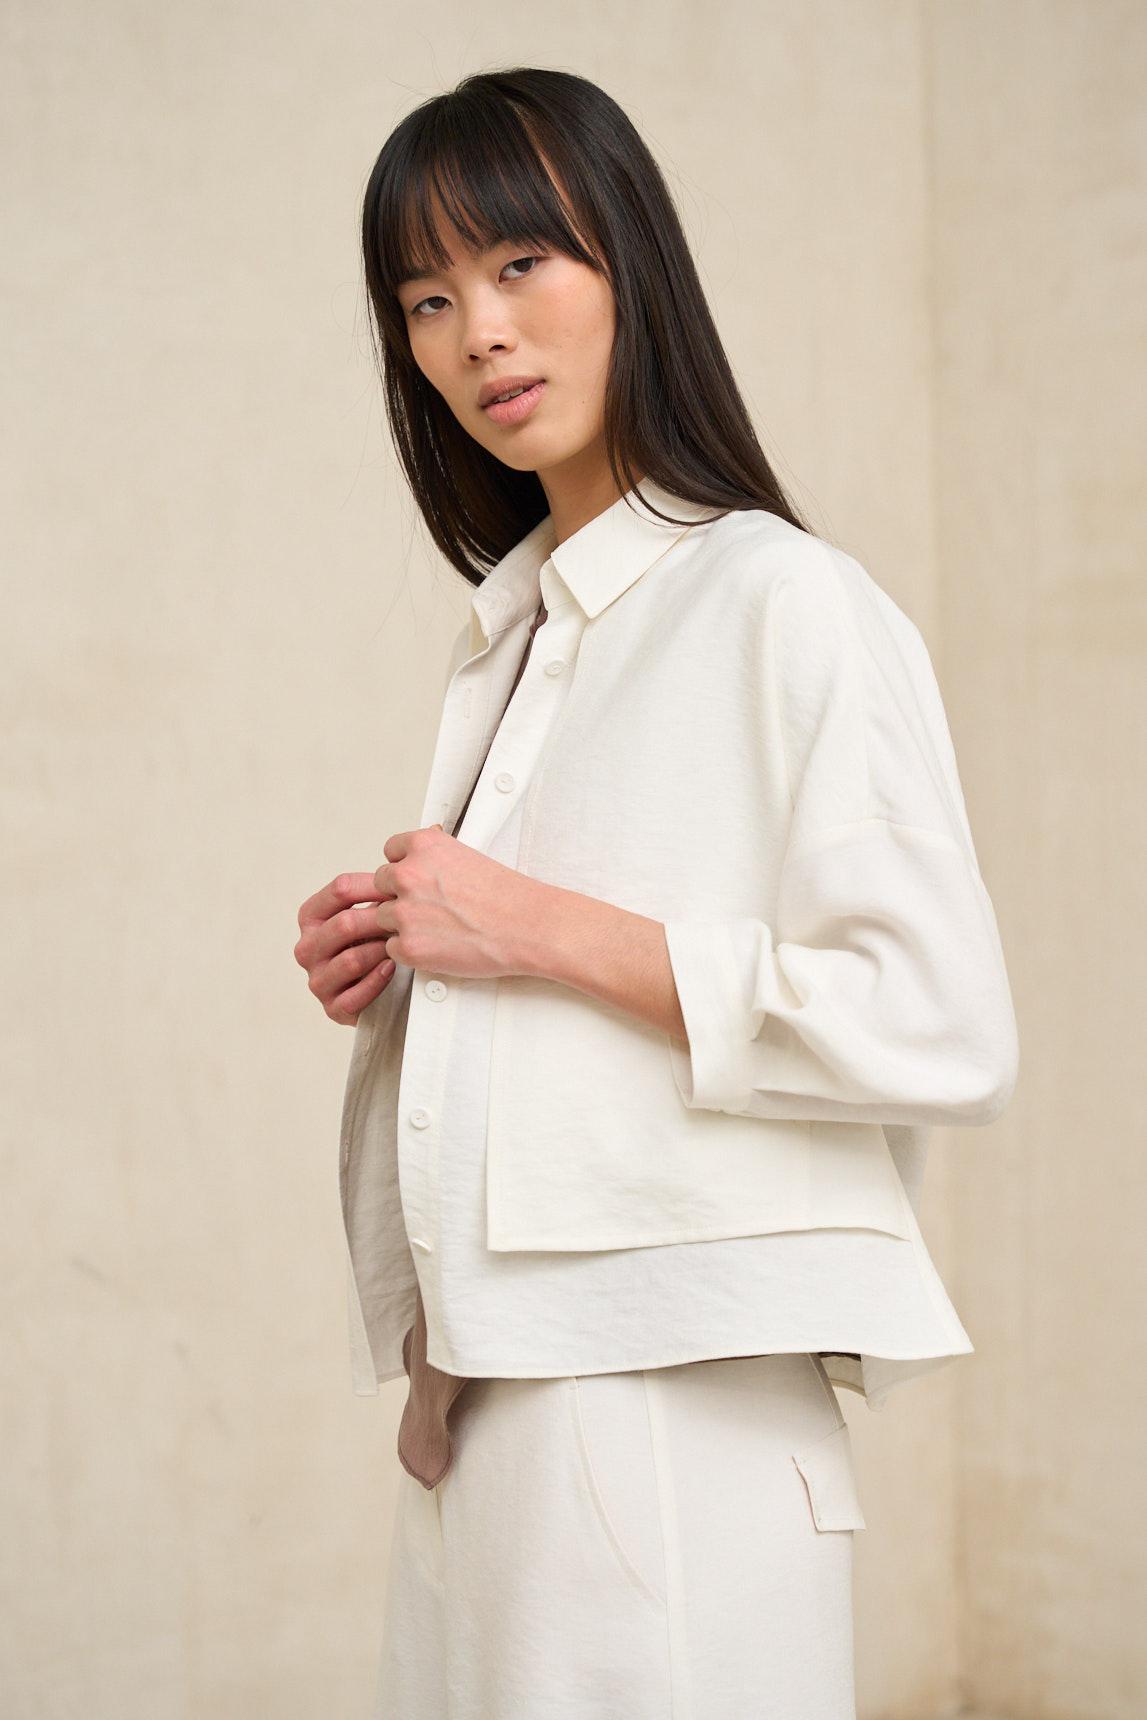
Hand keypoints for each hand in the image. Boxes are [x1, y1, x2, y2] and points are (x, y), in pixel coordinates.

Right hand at [294, 872, 396, 1025]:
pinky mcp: (333, 1009)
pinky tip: (393, 969)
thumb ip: (377, 892)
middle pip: (344, 924)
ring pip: (351, 960)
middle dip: (380, 921)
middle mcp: (307, 948)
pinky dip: (378, 981)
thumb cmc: (378, 942)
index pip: (340, 890)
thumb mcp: (373, 913)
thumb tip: (400, 869)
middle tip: (409, 920)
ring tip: (401, 946)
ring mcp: (318, 980)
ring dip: (382, 952)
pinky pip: (356, 994)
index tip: (402, 885)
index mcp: (311, 918)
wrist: (386, 987)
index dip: (375, 884)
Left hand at [374, 823, 538, 979]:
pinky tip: (436, 945)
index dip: (403, 867)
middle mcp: (408, 874)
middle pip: (380, 883)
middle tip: (428, 907)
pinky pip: (391, 948)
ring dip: (402, 924)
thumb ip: (434, 858)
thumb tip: (420, 862)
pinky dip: (410, 950)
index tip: (416, 878)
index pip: (390, 851)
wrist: (525, 926)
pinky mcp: (408, 946)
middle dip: (399, 895)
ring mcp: (404, 911)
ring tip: (437, 927)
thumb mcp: (467, 855)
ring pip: (382, 917)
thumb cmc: (506, 896)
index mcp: (424, 846)